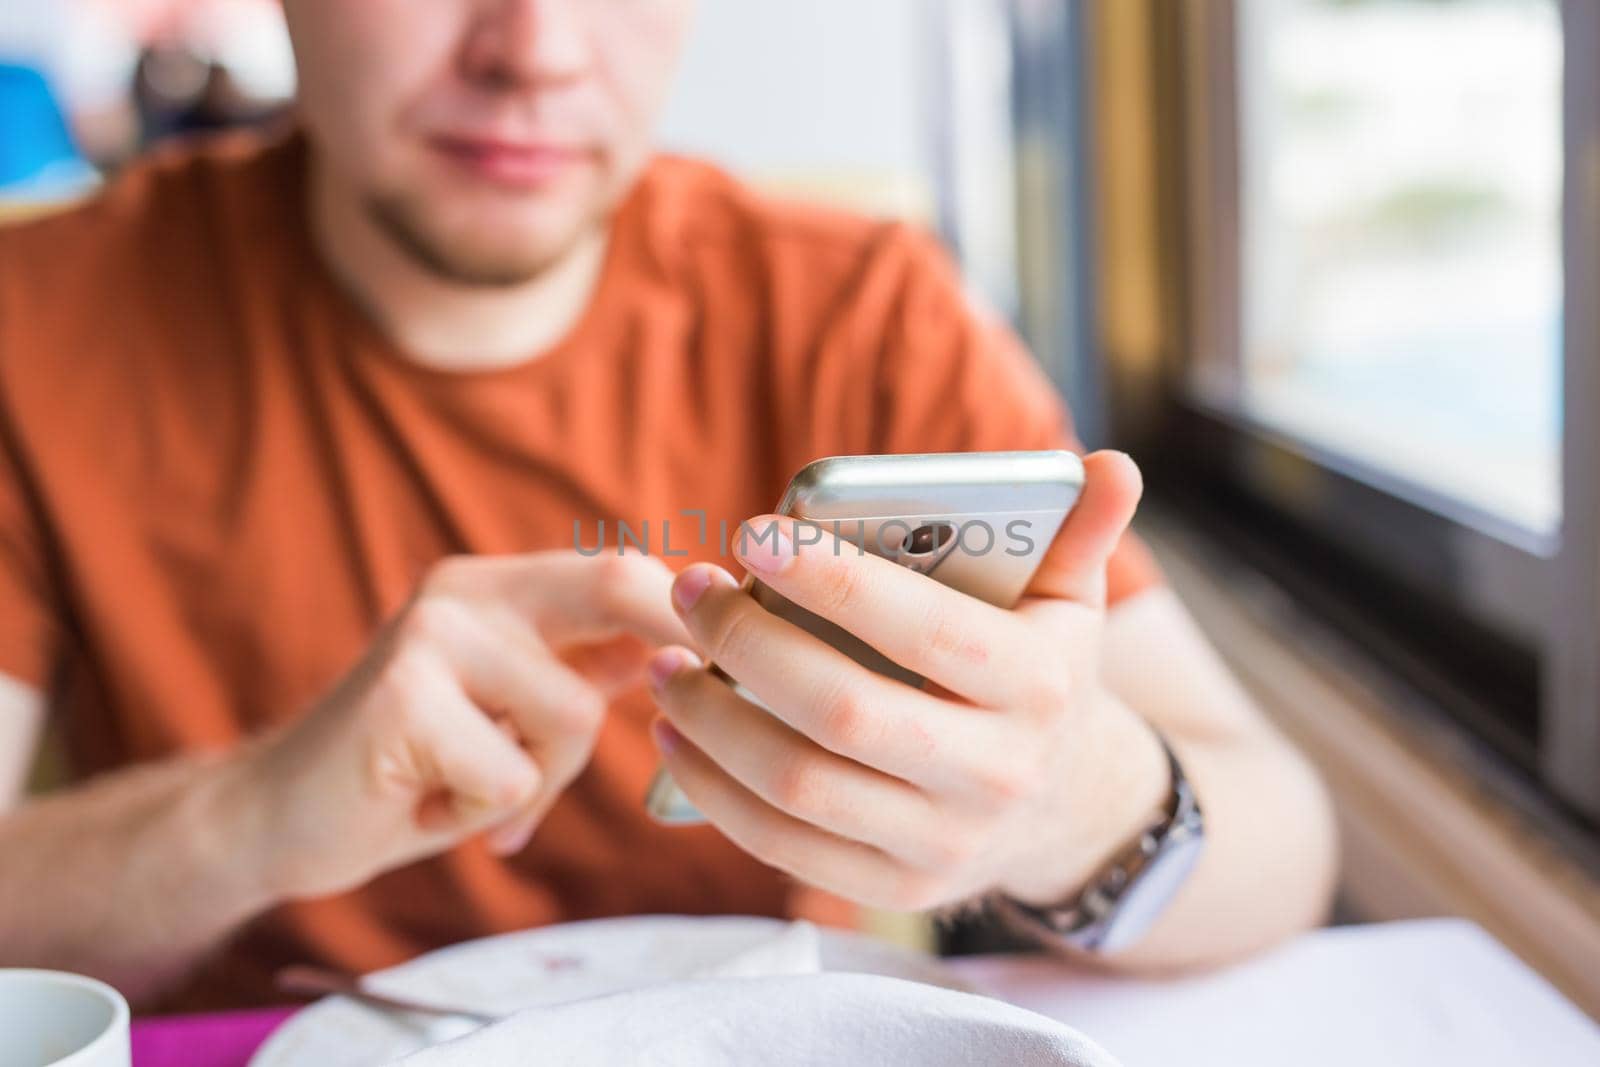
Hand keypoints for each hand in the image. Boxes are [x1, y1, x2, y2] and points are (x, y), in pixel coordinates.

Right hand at [228, 551, 692, 900]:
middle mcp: (465, 591)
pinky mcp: (401, 699)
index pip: (619, 571)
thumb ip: (584, 666)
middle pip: (611, 588)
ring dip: (540, 780)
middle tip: (688, 698)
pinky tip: (432, 808)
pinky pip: (510, 774)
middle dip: (670, 647)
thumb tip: (689, 640)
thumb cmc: (415, 767)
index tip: (749, 646)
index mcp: (498, 587)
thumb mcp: (511, 707)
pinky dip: (486, 814)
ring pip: (571, 715)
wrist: (281, 816)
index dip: (691, 606)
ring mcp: (430, 637)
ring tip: (475, 788)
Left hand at [645, 452, 1170, 911]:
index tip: (752, 534)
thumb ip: (1081, 534)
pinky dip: (713, 791)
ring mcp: (943, 844)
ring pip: (799, 785)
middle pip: (843, 712)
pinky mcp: (895, 891)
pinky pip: (782, 846)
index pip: (925, 629)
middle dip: (748, 645)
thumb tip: (1113, 465)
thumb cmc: (1040, 678)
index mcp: (1038, 687)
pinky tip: (677, 734)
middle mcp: (996, 774)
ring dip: (712, 720)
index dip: (832, 581)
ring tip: (663, 661)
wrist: (1066, 810)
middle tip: (691, 592)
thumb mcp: (1071, 607)